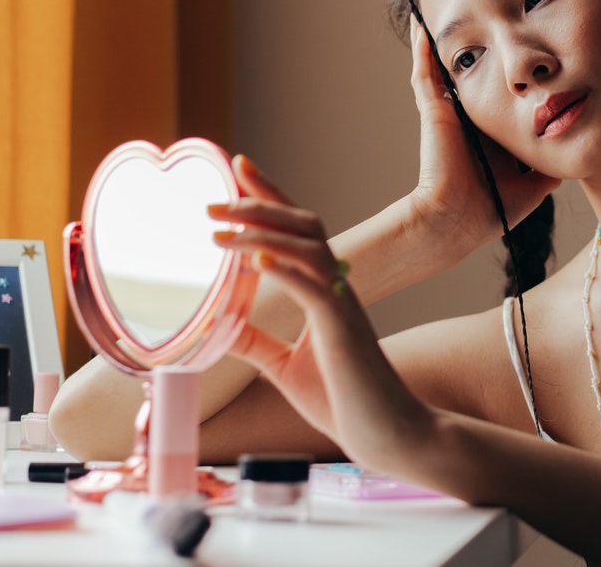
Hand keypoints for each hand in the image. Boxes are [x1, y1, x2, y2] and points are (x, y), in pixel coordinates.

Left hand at [212, 156, 430, 468]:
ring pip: (307, 249)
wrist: (386, 432)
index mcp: (323, 291)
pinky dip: (285, 270)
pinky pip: (314, 289)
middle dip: (260, 203)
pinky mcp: (343, 329)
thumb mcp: (284, 366)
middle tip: (214, 198)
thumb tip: (220, 325)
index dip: (269, 196)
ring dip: (262, 233)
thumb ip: (256, 342)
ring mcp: (342, 305)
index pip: (295, 231)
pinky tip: (256, 261)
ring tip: (220, 228)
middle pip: (302, 226)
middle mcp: (336, 287)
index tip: (240, 167)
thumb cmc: (345, 400)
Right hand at [407, 19, 560, 248]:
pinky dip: (422, 47)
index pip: (503, 95)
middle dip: (482, 46)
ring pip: (447, 66)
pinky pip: (425, 71)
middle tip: (489, 10)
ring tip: (450, 3)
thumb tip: (573, 152)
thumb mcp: (533, 185)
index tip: (530, 53)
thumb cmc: (492, 209)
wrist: (457, 221)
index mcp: (491, 132)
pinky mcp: (434, 110)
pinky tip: (421, 20)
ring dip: (448, 39)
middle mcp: (470, 117)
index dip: (514, 76)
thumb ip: (550, 167)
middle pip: (476, 73)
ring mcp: (449, 111)